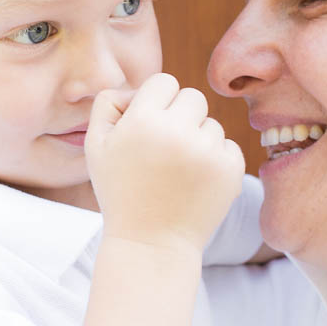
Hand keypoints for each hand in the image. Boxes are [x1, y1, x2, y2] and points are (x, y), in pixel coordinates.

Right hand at [85, 73, 244, 253]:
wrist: (151, 243)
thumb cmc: (120, 191)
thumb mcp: (95, 147)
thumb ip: (108, 104)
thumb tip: (138, 89)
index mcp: (143, 121)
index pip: (164, 81)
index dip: (156, 101)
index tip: (149, 126)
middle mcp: (177, 131)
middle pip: (193, 96)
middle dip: (180, 116)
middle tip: (165, 148)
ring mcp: (208, 151)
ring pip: (211, 123)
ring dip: (197, 140)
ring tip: (178, 171)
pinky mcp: (231, 169)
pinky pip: (228, 146)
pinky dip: (215, 160)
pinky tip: (195, 181)